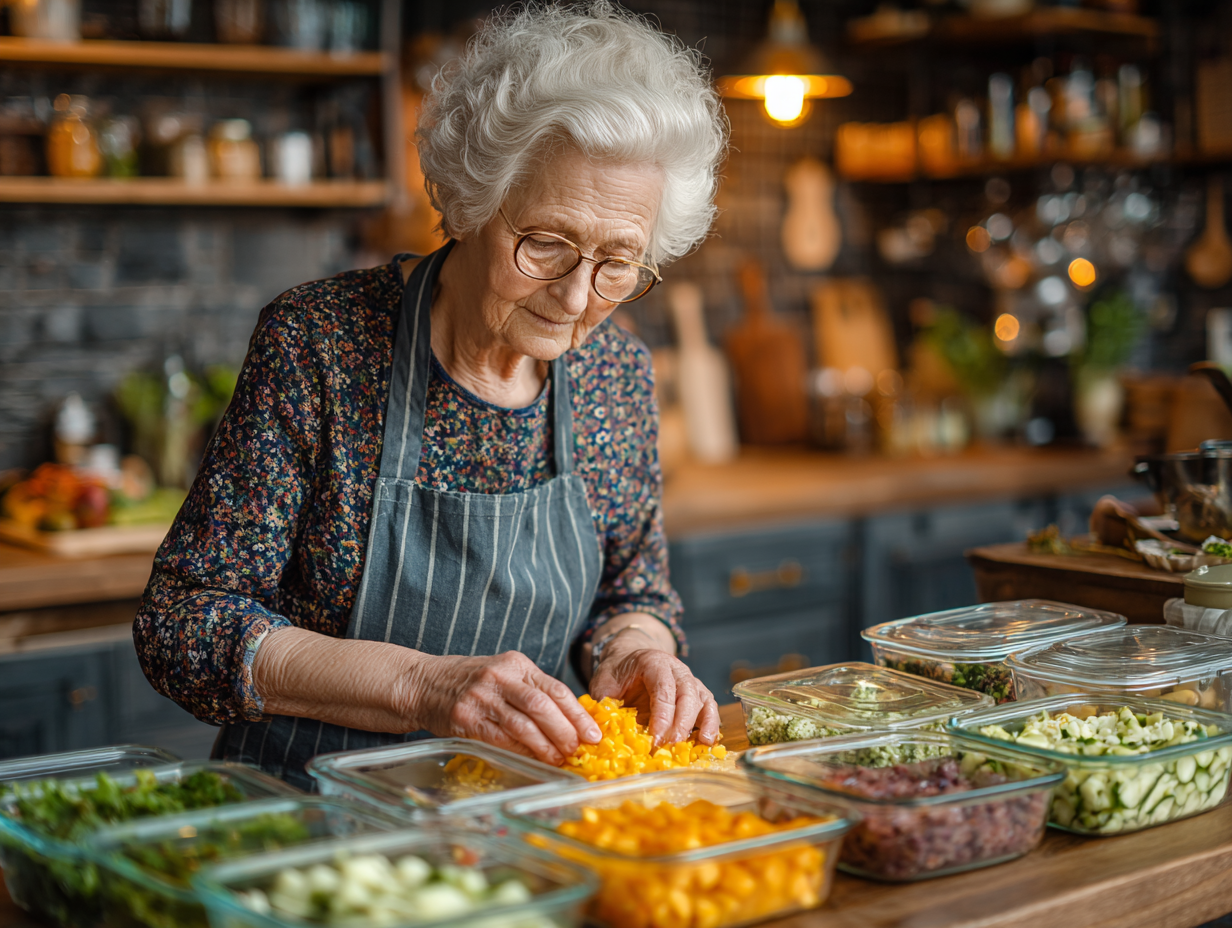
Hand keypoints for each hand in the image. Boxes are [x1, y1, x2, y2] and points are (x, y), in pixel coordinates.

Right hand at [401, 651, 600, 765]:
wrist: (425, 683)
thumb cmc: (472, 682)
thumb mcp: (505, 674)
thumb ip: (533, 692)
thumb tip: (572, 723)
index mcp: (517, 664)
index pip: (556, 689)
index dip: (578, 715)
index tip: (593, 734)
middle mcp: (500, 677)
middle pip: (542, 706)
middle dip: (565, 732)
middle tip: (577, 750)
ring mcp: (482, 698)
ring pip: (523, 725)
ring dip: (545, 746)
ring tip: (558, 759)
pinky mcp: (466, 719)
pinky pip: (500, 739)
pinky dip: (520, 752)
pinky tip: (532, 760)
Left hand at [589, 640, 719, 746]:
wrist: (629, 660)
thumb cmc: (617, 674)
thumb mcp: (603, 683)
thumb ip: (604, 704)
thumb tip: (603, 732)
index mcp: (653, 662)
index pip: (663, 688)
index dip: (662, 714)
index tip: (656, 738)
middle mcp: (677, 669)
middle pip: (687, 694)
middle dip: (681, 723)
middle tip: (672, 747)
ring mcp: (690, 680)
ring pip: (703, 699)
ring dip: (704, 723)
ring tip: (701, 745)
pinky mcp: (697, 694)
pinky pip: (710, 707)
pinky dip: (712, 724)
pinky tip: (708, 741)